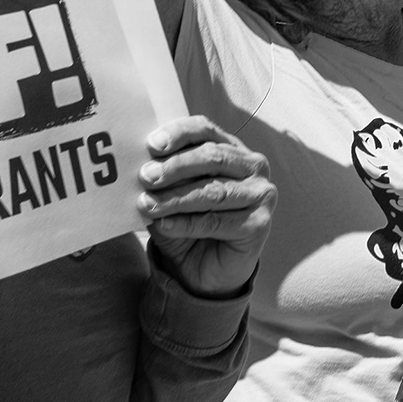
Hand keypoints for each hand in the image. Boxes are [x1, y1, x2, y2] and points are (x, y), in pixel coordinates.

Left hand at [138, 116, 276, 299]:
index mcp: (229, 147)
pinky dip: (186, 223)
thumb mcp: (170, 195)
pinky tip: (163, 224)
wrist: (202, 271)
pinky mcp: (260, 223)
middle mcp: (252, 165)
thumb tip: (142, 168)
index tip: (152, 145)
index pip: (205, 130)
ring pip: (214, 191)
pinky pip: (217, 221)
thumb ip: (162, 179)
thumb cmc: (187, 223)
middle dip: (175, 166)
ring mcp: (261, 193)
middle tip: (145, 177)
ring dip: (176, 198)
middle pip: (212, 157)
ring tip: (147, 204)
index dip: (179, 134)